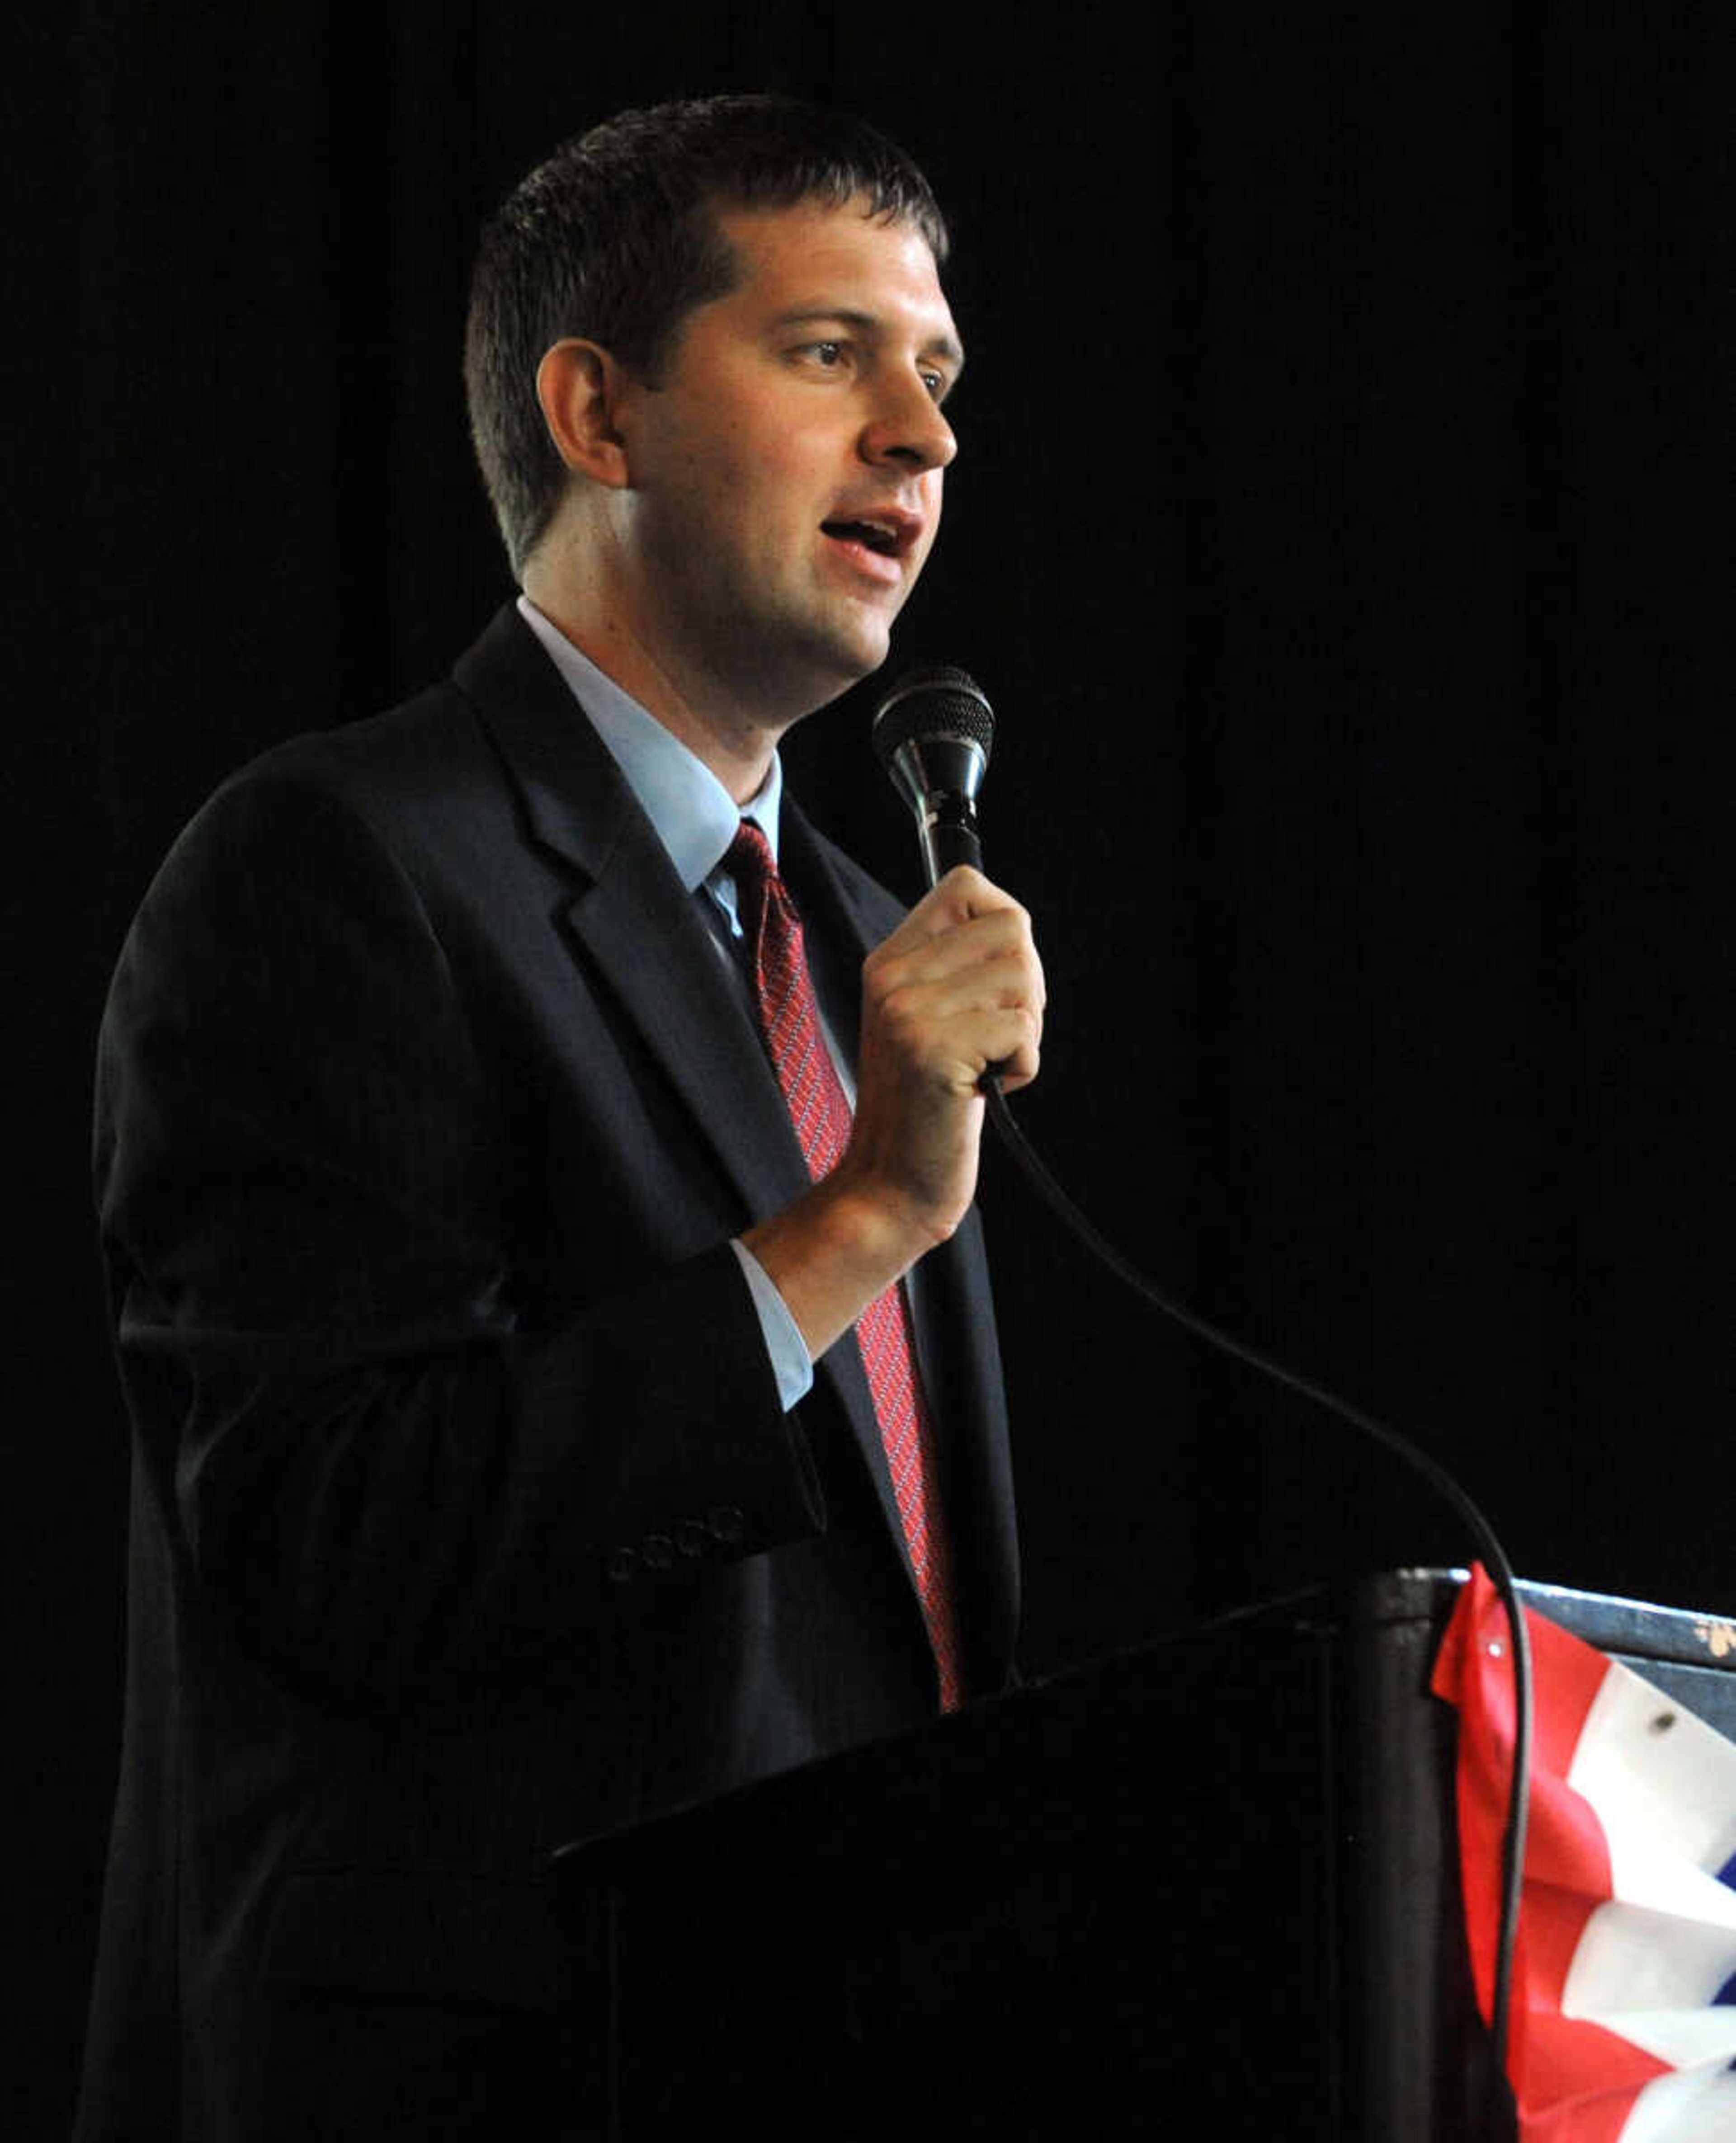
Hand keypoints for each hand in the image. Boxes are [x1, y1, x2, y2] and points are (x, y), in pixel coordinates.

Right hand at [742, 867, 1042, 1358]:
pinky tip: (983, 1089)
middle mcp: (893, 975)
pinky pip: (1022, 1031)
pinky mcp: (934, 1049)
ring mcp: (909, 1011)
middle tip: (993, 1038)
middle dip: (1026, 987)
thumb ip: (957, 968)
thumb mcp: (929, 1019)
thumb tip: (1015, 925)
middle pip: (1013, 929)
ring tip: (983, 1065)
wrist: (891, 1182)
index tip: (997, 981)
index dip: (1005, 924)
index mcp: (890, 960)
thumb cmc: (927, 1103)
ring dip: (1024, 1031)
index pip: (968, 886)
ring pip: (1024, 978)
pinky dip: (1021, 1067)